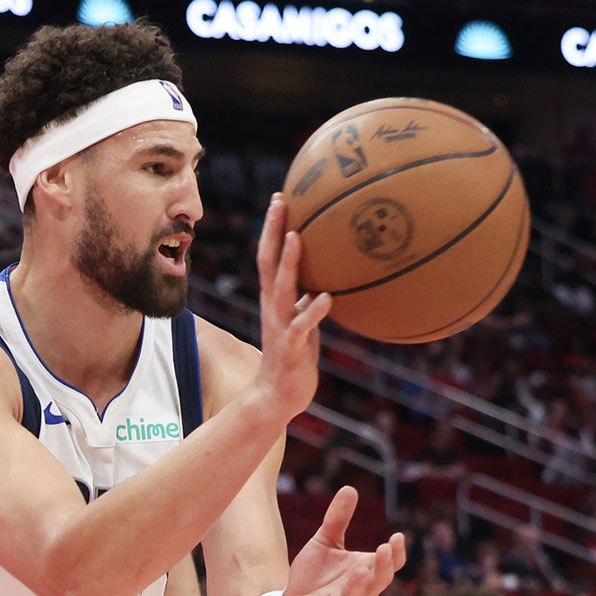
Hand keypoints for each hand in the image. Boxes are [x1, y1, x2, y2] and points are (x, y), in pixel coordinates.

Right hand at [252, 193, 330, 421]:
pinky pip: (301, 326)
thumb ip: (306, 303)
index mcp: (274, 300)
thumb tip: (322, 286)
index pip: (269, 256)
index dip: (273, 227)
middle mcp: (272, 307)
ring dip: (288, 262)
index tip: (281, 198)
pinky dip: (313, 311)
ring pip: (281, 288)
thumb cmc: (292, 360)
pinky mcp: (290, 347)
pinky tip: (327, 297)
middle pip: (268, 262)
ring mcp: (279, 326)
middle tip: (281, 201)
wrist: (276, 397)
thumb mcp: (300, 324)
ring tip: (296, 237)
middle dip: (273, 230)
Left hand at [277, 486, 405, 595]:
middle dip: (382, 566)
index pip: (387, 565)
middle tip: (384, 548)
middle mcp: (359, 593)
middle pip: (378, 582)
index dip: (395, 553)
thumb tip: (350, 488)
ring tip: (360, 571)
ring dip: (359, 587)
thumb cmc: (314, 575)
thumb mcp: (324, 542)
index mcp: (364, 574)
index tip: (397, 536)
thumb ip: (337, 520)